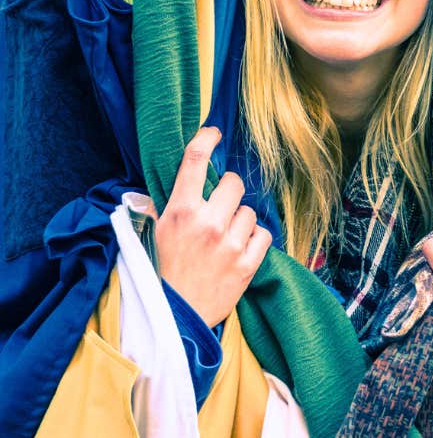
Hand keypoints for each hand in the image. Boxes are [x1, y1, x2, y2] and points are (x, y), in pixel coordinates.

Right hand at [155, 127, 271, 326]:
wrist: (176, 316)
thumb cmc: (163, 271)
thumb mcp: (154, 234)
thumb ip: (164, 205)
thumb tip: (176, 179)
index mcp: (179, 211)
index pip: (193, 162)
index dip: (206, 139)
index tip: (214, 131)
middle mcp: (206, 222)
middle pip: (233, 183)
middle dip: (228, 192)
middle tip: (218, 209)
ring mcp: (229, 243)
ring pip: (249, 210)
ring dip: (240, 220)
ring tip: (224, 238)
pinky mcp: (248, 263)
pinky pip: (263, 233)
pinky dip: (254, 239)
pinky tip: (240, 250)